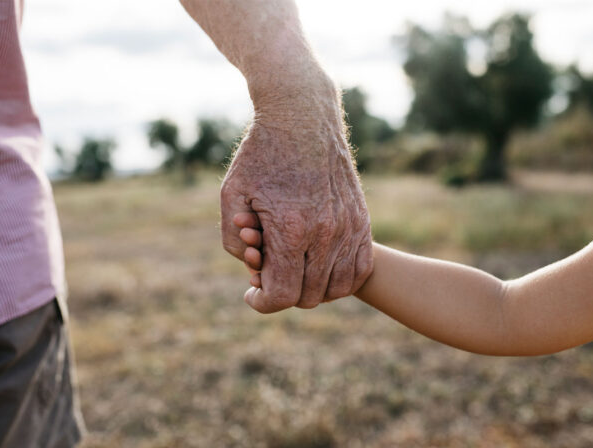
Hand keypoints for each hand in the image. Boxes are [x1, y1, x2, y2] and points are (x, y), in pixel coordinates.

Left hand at [220, 84, 372, 312]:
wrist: (302, 116)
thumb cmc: (261, 154)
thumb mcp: (231, 194)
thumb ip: (233, 242)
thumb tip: (255, 272)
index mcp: (291, 229)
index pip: (282, 294)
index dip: (262, 302)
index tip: (251, 293)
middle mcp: (326, 233)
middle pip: (309, 296)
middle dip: (283, 292)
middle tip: (268, 271)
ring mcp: (349, 227)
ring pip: (337, 289)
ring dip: (311, 289)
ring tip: (293, 268)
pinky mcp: (362, 221)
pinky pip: (359, 270)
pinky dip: (339, 278)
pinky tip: (318, 264)